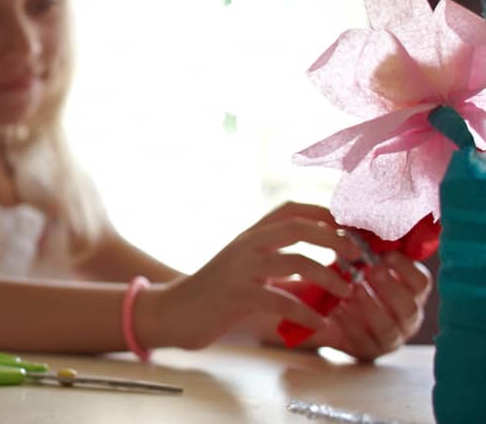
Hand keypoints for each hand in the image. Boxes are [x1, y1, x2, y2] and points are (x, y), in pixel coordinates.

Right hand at [139, 202, 364, 350]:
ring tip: (347, 292)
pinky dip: (306, 313)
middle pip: (297, 227)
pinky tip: (322, 324)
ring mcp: (240, 268)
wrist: (173, 311)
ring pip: (294, 261)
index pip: (291, 209)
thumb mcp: (247, 270)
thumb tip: (328, 272)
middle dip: (334, 238)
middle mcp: (246, 245)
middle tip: (359, 256)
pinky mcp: (236, 296)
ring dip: (328, 276)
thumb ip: (279, 264)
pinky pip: (280, 300)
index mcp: (250, 235)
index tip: (353, 225)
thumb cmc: (216, 294)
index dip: (325, 211)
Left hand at [305, 250, 431, 359]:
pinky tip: (337, 309)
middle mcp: (406, 317)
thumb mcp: (354, 261)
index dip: (406, 268)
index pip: (421, 282)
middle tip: (371, 270)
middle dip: (390, 287)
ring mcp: (390, 337)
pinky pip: (363, 340)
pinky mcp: (368, 351)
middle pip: (409, 306)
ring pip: (388, 327)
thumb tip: (355, 228)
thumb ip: (362, 249)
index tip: (386, 254)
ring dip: (371, 307)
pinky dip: (350, 323)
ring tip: (353, 290)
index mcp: (410, 292)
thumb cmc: (343, 278)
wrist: (318, 308)